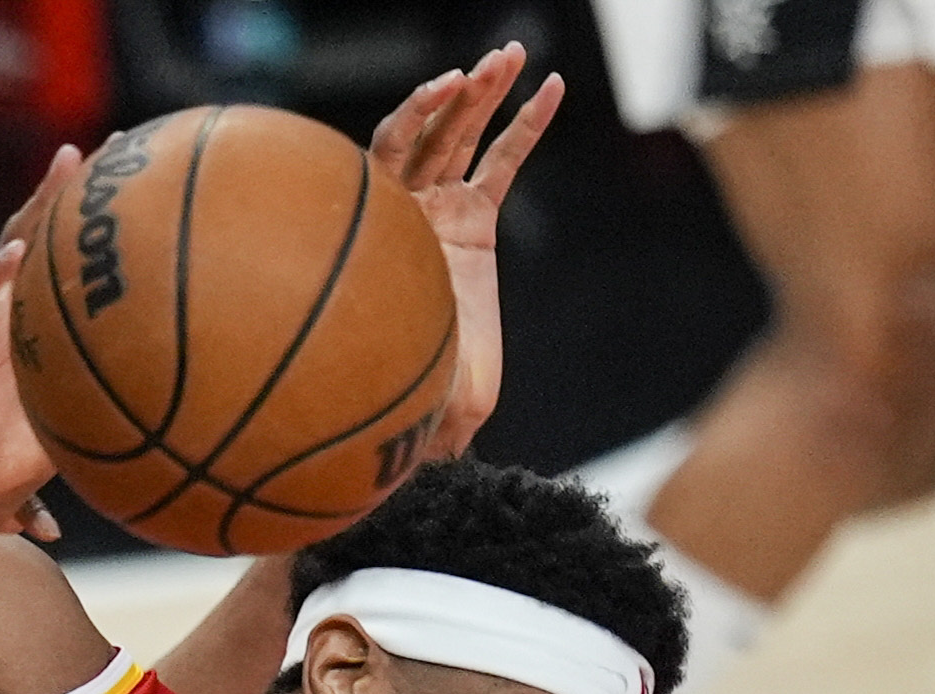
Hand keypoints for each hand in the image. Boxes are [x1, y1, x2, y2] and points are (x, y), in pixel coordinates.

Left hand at [370, 42, 562, 458]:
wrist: (433, 398)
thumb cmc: (409, 382)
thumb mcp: (401, 358)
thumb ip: (395, 333)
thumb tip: (402, 362)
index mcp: (382, 229)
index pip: (387, 153)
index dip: (412, 118)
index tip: (441, 91)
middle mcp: (404, 211)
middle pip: (428, 134)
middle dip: (459, 95)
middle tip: (490, 64)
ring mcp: (437, 210)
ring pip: (461, 137)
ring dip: (487, 94)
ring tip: (512, 55)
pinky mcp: (474, 219)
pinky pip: (502, 162)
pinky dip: (525, 126)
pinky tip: (552, 87)